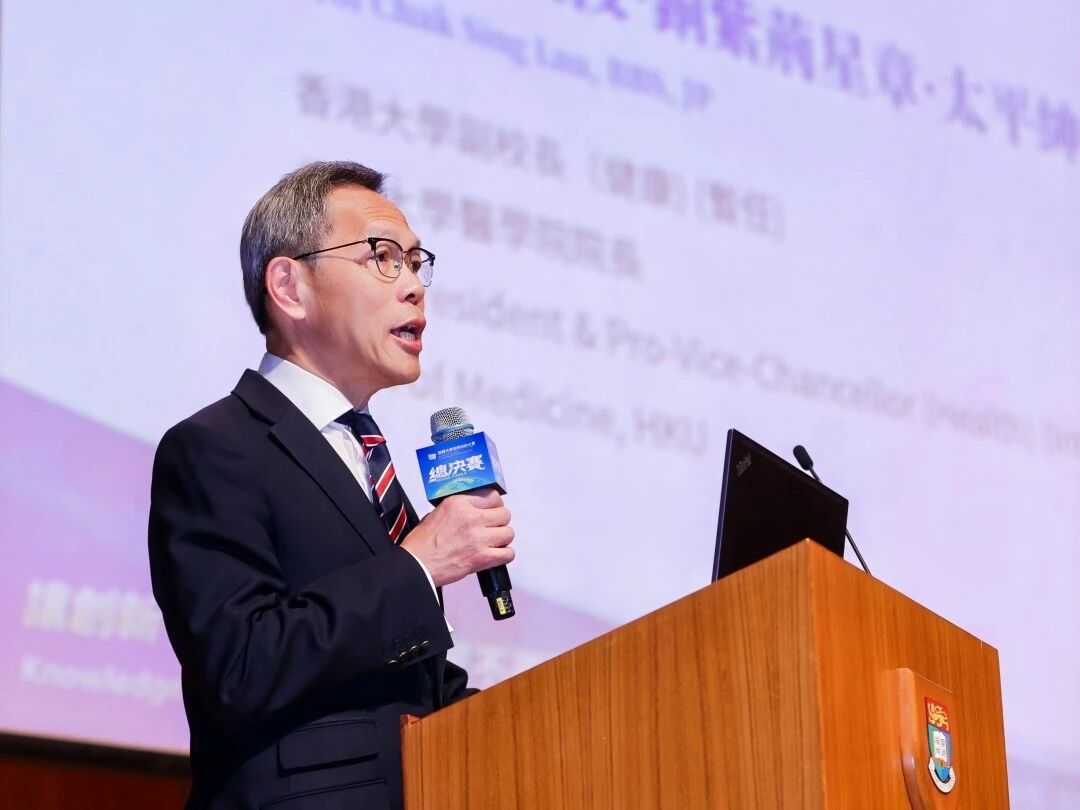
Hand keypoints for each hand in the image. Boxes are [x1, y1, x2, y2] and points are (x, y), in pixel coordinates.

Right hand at [400, 488, 514, 587]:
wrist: (416, 565)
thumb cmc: (421, 544)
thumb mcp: (436, 513)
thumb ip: (458, 508)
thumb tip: (472, 508)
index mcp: (458, 503)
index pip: (492, 496)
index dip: (495, 504)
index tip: (493, 509)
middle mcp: (471, 518)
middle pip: (504, 514)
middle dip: (499, 521)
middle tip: (492, 528)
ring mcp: (478, 538)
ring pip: (508, 533)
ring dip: (502, 538)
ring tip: (492, 542)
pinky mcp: (482, 557)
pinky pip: (508, 554)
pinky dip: (504, 555)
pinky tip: (495, 555)